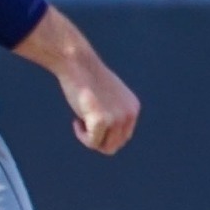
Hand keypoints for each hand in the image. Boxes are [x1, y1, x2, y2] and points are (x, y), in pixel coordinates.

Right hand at [12, 5, 139, 154]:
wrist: (77, 63)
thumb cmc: (87, 77)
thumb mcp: (108, 96)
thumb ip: (112, 112)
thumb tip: (110, 136)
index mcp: (133, 108)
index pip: (124, 135)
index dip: (106, 134)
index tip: (92, 122)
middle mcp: (130, 114)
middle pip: (116, 144)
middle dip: (99, 139)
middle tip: (85, 124)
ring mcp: (117, 118)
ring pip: (105, 147)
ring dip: (90, 139)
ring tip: (80, 122)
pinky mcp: (102, 120)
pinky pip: (92, 142)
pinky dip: (82, 136)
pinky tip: (76, 121)